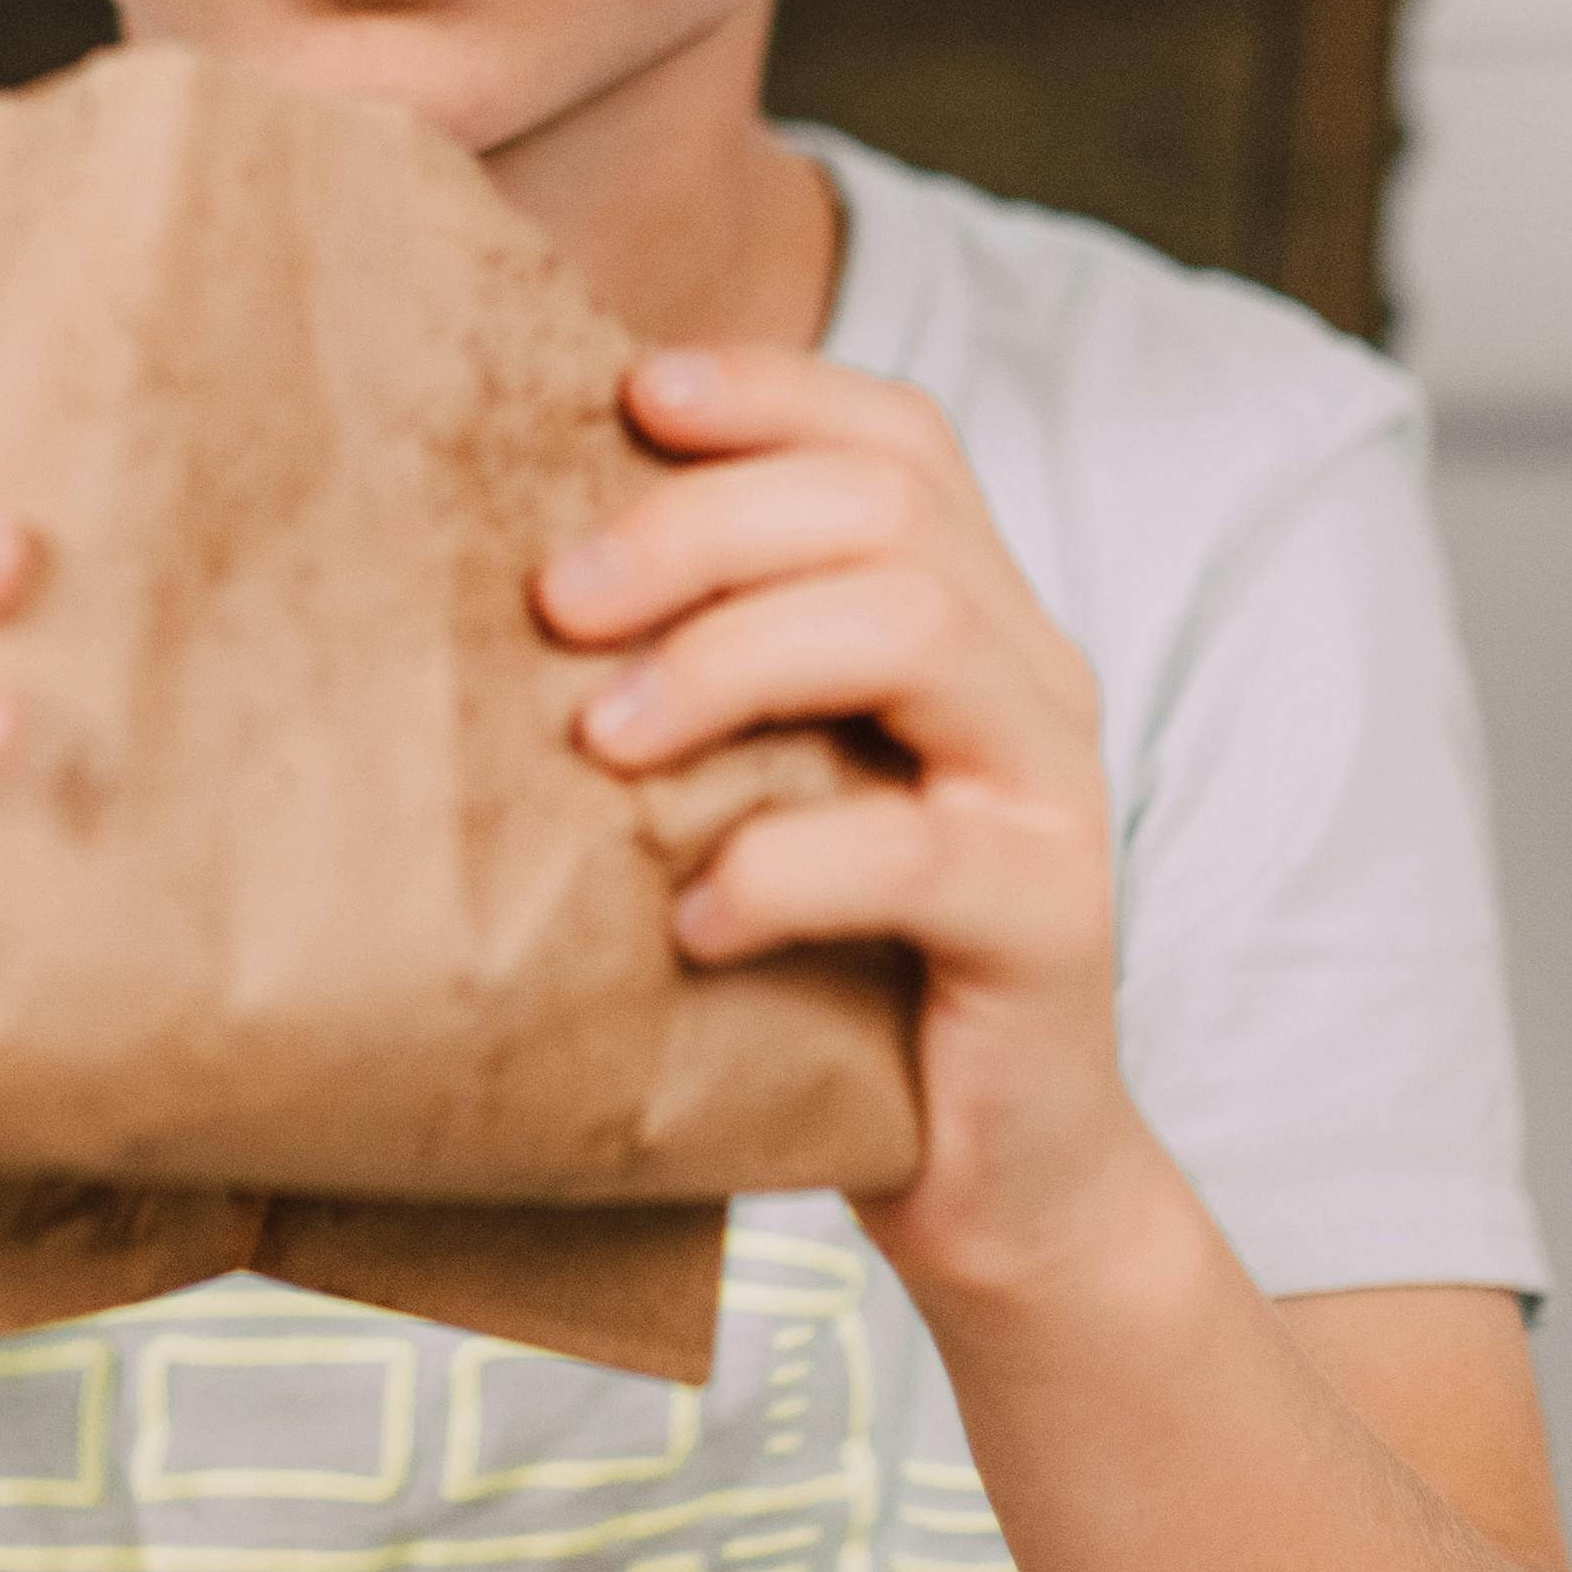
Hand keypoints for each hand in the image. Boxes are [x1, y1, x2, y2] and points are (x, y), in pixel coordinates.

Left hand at [538, 344, 1155, 1306]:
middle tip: (554, 604)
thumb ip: (713, 682)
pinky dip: (784, 867)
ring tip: (604, 742)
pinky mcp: (1051, 926)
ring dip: (733, 660)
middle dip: (703, 527)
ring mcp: (1053, 797)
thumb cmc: (843, 971)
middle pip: (888, 510)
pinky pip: (915, 856)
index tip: (627, 394)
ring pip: (917, 632)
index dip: (770, 392)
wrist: (994, 1179)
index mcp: (975, 619)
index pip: (899, 439)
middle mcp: (1033, 679)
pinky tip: (692, 920)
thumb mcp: (776, 791)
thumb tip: (518, 580)